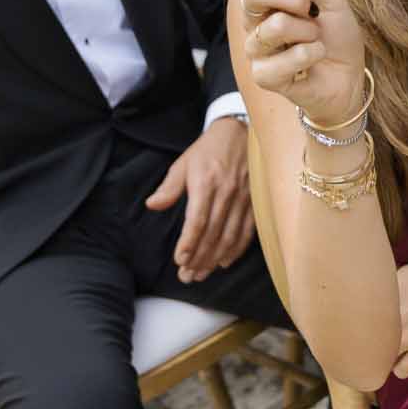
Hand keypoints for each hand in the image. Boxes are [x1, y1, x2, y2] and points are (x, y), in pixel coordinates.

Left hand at [144, 119, 255, 280]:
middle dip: (199, 258)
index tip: (179, 260)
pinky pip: (247, 232)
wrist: (240, 132)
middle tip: (187, 276)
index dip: (189, 243)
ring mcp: (244, 199)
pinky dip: (236, 250)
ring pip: (229, 237)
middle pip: (213, 234)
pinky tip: (224, 262)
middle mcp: (227, 193)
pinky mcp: (255, 203)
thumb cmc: (208, 149)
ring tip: (200, 274)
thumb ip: (169, 187)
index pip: (197, 220)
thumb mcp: (184, 163)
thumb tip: (152, 204)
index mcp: (206, 183)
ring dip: (214, 259)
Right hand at [238, 0, 366, 129]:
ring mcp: (257, 47)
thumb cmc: (337, 36)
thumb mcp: (330, 0)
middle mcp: (257, 18)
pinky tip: (314, 59)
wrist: (349, 77)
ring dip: (308, 32)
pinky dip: (310, 55)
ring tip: (316, 40)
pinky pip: (285, 58)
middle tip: (312, 10)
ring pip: (275, 26)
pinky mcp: (263, 75)